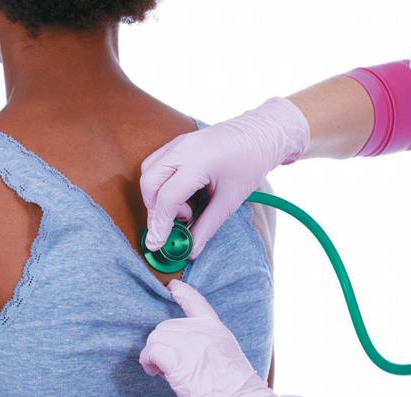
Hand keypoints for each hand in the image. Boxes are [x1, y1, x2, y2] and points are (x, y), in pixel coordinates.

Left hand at [139, 280, 302, 396]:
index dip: (183, 292)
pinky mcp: (176, 360)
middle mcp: (201, 331)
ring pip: (156, 338)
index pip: (196, 302)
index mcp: (216, 328)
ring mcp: (188, 343)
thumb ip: (207, 345)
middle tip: (171, 367)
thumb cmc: (238, 391)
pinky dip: (148, 362)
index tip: (173, 286)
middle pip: (166, 326)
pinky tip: (155, 373)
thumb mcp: (226, 356)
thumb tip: (184, 352)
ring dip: (155, 355)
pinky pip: (150, 352)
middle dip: (164, 345)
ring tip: (165, 373)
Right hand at [140, 97, 309, 258]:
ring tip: (183, 210)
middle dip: (154, 211)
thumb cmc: (251, 162)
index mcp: (197, 161)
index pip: (167, 198)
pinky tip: (180, 195)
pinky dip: (159, 183)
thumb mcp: (230, 200)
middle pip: (149, 184)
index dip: (160, 224)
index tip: (158, 244)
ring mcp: (178, 142)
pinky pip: (155, 163)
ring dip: (156, 196)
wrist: (262, 133)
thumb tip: (191, 250)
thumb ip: (207, 226)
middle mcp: (182, 149)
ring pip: (148, 172)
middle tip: (171, 227)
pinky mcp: (178, 142)